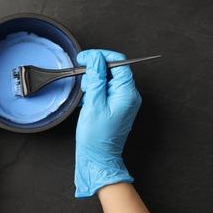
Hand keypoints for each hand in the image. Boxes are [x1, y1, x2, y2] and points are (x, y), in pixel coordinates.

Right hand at [74, 49, 141, 197]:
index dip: (101, 56)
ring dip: (93, 83)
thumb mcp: (94, 103)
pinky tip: (88, 102)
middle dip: (95, 72)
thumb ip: (96, 78)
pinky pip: (105, 90)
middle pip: (113, 70)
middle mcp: (128, 95)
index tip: (85, 57)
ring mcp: (122, 101)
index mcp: (127, 93)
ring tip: (86, 97)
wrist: (97, 156)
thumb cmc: (97, 136)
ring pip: (107, 79)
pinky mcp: (115, 106)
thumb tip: (95, 58)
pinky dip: (94, 92)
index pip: (118, 62)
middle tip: (84, 82)